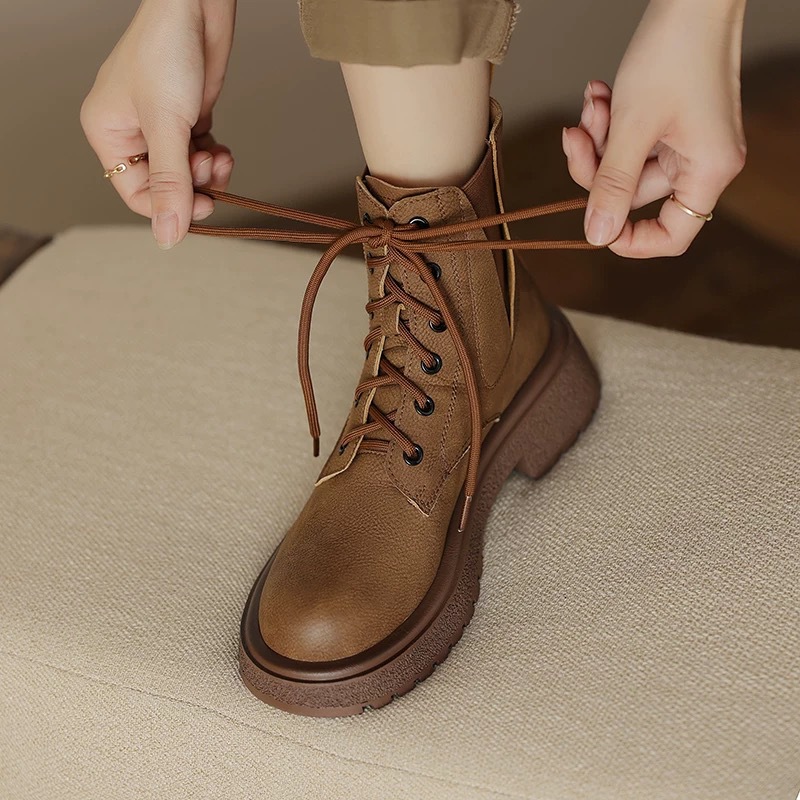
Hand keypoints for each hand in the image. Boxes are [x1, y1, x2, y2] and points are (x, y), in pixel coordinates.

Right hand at [80, 0, 235, 248]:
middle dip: (193, 185)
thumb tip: (168, 236)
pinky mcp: (187, 119)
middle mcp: (132, 133)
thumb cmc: (167, 52)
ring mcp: (161, 127)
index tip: (201, 207)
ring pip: (186, 173)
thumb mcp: (167, 125)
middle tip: (210, 173)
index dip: (169, 208)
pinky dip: (214, 158)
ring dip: (208, 173)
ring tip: (219, 155)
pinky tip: (223, 148)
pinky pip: (200, 155)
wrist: (195, 6)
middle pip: (165, 186)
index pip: (136, 195)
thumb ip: (170, 184)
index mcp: (108, 134)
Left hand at [562, 0, 746, 257]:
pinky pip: (630, 139)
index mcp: (709, 171)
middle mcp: (702, 161)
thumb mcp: (632, 127)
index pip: (672, 236)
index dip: (631, 239)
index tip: (593, 225)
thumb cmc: (675, 50)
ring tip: (593, 103)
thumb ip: (612, 186)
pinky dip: (610, 121)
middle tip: (575, 135)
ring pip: (625, 164)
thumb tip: (597, 236)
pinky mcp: (671, 122)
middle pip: (635, 195)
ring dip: (599, 137)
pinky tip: (599, 93)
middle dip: (597, 165)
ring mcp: (687, 141)